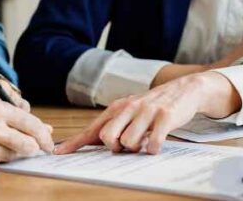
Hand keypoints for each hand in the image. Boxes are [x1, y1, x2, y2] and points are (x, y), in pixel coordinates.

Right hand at [0, 100, 53, 161]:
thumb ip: (5, 108)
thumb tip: (33, 116)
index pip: (30, 123)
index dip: (43, 134)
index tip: (49, 140)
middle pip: (28, 143)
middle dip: (35, 147)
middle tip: (38, 148)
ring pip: (15, 156)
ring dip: (16, 154)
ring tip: (7, 147)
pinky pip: (0, 165)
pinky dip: (1, 162)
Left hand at [56, 72, 237, 154]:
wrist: (183, 90)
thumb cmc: (151, 107)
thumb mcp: (128, 112)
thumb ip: (110, 126)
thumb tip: (85, 142)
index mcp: (117, 108)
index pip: (92, 128)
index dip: (75, 142)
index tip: (59, 152)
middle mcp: (129, 107)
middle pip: (107, 137)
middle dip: (115, 147)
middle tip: (127, 144)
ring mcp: (146, 111)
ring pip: (129, 142)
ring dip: (137, 148)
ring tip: (145, 140)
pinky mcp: (165, 116)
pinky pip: (153, 143)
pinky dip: (153, 148)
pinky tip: (157, 143)